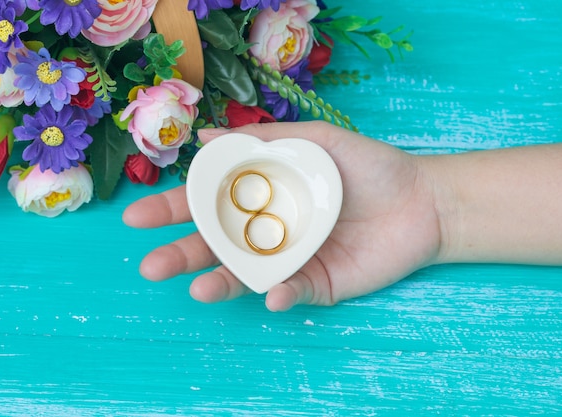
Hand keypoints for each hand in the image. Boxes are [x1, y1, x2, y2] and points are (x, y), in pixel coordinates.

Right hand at [123, 121, 441, 310]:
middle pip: (217, 245)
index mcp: (263, 195)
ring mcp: (291, 260)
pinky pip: (290, 292)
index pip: (209, 203)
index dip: (173, 208)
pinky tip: (271, 294)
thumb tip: (206, 138)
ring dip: (220, 283)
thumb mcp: (316, 140)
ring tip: (198, 287)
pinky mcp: (318, 284)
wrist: (423, 201)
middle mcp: (269, 229)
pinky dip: (278, 295)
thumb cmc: (370, 167)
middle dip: (182, 254)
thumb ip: (265, 140)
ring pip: (245, 275)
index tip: (138, 216)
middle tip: (152, 265)